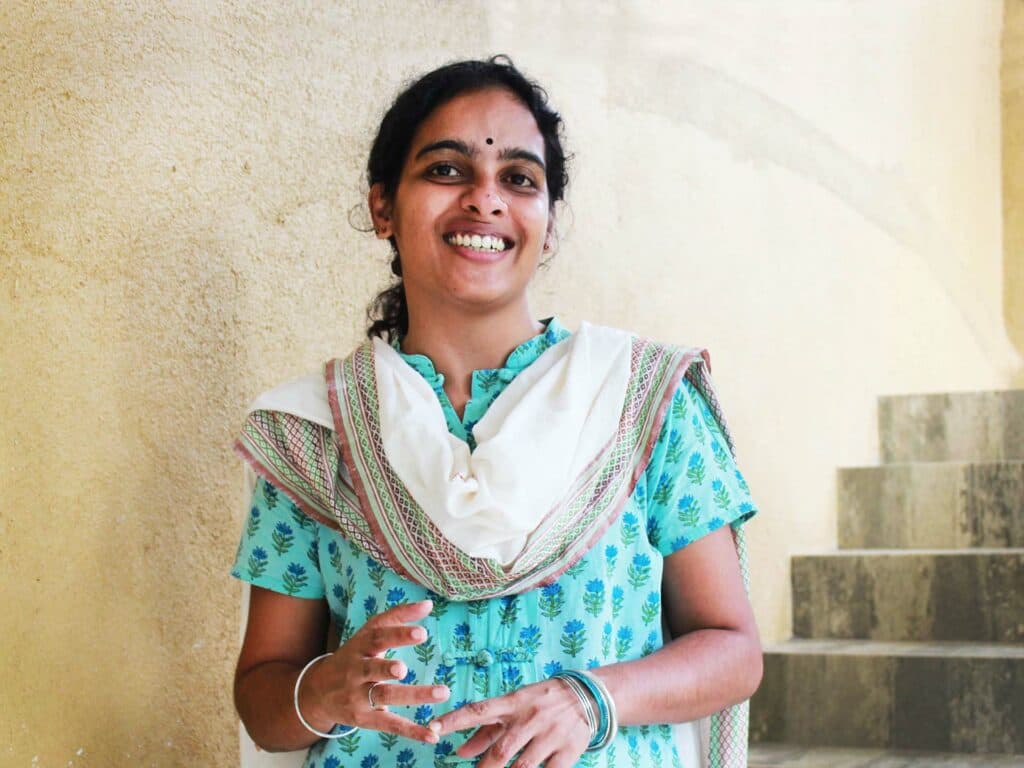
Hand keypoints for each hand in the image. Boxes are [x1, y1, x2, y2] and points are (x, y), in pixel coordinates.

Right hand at [300, 599, 448, 742]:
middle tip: (403, 669)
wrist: (316, 692)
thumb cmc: (353, 657)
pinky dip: (411, 731)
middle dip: (387, 669)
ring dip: (413, 695)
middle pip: (373, 669)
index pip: (377, 638)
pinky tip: (432, 735)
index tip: (421, 633)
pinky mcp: (365, 719)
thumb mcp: (368, 634)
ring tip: (441, 692)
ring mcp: (359, 697)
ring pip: (385, 697)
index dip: (398, 635)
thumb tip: (428, 604)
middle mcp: (357, 672)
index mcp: (360, 648)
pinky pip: (390, 724)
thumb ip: (397, 617)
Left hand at [429, 678, 591, 767]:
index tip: (432, 729)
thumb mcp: (513, 707)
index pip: (477, 710)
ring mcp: (550, 734)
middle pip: (501, 750)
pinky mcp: (569, 749)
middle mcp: (529, 717)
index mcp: (512, 703)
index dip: (454, 720)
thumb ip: (485, 731)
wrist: (585, 695)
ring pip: (523, 766)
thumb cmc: (540, 702)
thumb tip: (458, 752)